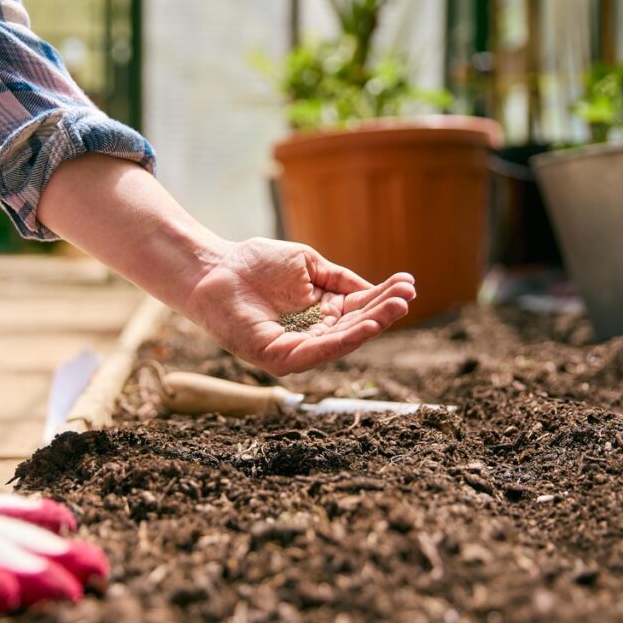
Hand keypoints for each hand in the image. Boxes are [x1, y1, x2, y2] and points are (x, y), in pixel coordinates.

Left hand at [184, 238, 415, 374]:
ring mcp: (296, 350)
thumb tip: (373, 290)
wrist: (215, 267)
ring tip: (394, 309)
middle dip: (382, 312)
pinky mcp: (279, 358)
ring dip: (370, 326)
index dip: (382, 298)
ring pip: (341, 342)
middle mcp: (312, 335)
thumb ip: (339, 279)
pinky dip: (344, 340)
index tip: (408, 283)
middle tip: (407, 297)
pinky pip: (316, 351)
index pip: (358, 309)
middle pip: (355, 326)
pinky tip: (366, 325)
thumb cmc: (255, 263)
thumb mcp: (308, 264)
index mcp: (320, 314)